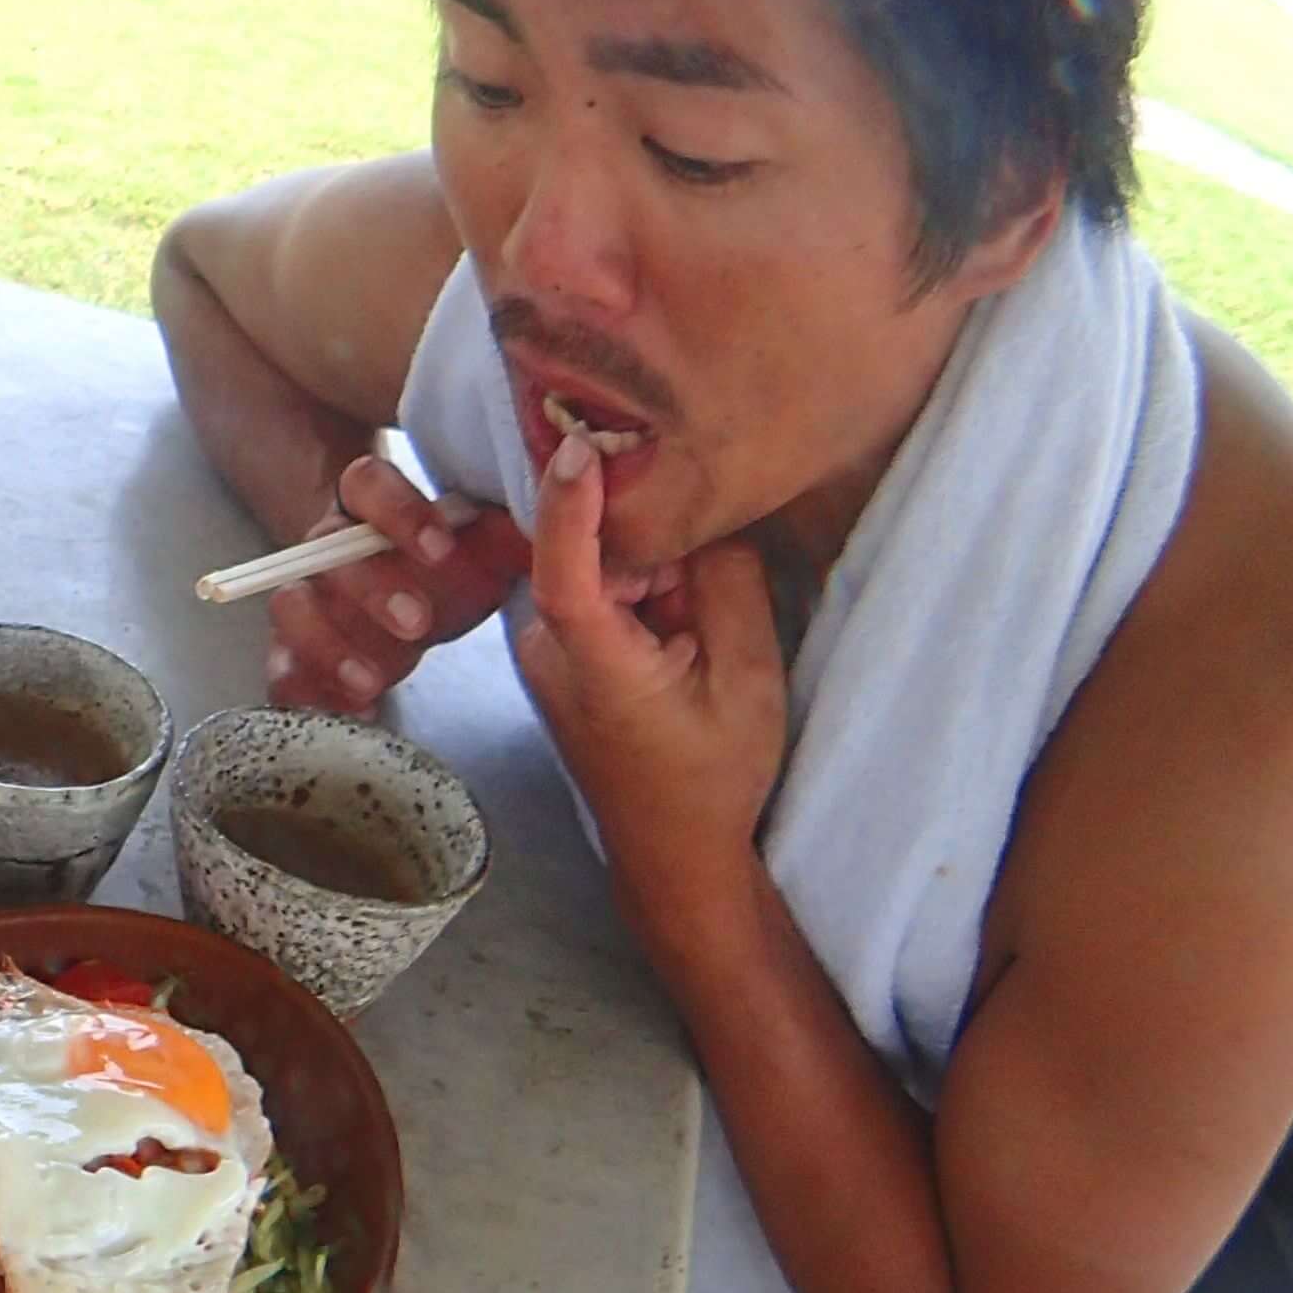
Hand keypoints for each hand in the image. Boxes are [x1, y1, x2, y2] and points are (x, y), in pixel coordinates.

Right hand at [265, 453, 526, 714]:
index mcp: (373, 508)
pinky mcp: (296, 654)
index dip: (397, 512)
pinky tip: (354, 709)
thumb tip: (562, 497)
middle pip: (323, 550)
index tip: (441, 548)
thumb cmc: (453, 573)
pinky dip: (310, 691)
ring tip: (371, 680)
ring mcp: (308, 602)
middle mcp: (328, 548)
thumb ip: (514, 528)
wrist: (419, 617)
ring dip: (326, 643)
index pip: (366, 483)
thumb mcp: (492, 551)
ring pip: (291, 608)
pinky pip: (282, 670)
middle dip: (369, 589)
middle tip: (416, 624)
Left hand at [512, 428, 787, 918]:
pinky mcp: (559, 649)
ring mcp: (545, 649)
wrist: (671, 848)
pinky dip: (644, 597)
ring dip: (657, 580)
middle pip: (599, 553)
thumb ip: (728, 586)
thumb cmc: (713, 777)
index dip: (568, 503)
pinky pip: (602, 591)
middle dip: (659, 554)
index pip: (562, 569)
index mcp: (592, 662)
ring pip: (605, 569)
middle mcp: (547, 648)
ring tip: (695, 644)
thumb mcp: (746, 678)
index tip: (582, 444)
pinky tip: (677, 640)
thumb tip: (710, 510)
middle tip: (710, 616)